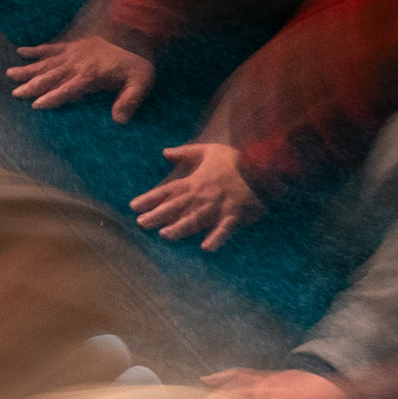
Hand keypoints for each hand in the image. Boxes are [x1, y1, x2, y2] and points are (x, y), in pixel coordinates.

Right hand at [3, 37, 152, 117]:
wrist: (137, 30)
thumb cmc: (138, 60)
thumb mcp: (141, 81)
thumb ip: (129, 100)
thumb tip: (119, 120)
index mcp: (91, 75)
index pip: (68, 89)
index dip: (53, 97)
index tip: (36, 105)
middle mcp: (77, 64)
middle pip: (51, 76)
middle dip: (33, 86)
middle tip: (15, 94)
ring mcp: (73, 53)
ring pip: (46, 63)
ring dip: (28, 69)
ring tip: (10, 74)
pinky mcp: (73, 45)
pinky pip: (51, 47)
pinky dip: (36, 50)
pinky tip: (21, 51)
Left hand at [133, 143, 256, 248]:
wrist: (264, 165)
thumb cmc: (236, 160)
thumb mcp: (209, 150)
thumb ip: (186, 152)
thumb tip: (165, 152)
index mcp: (195, 181)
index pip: (168, 191)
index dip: (150, 198)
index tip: (133, 206)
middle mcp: (203, 195)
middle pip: (176, 206)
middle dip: (158, 215)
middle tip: (141, 224)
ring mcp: (218, 206)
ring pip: (196, 218)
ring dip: (181, 227)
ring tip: (165, 235)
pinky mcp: (235, 214)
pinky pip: (225, 228)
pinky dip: (216, 237)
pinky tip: (207, 248)